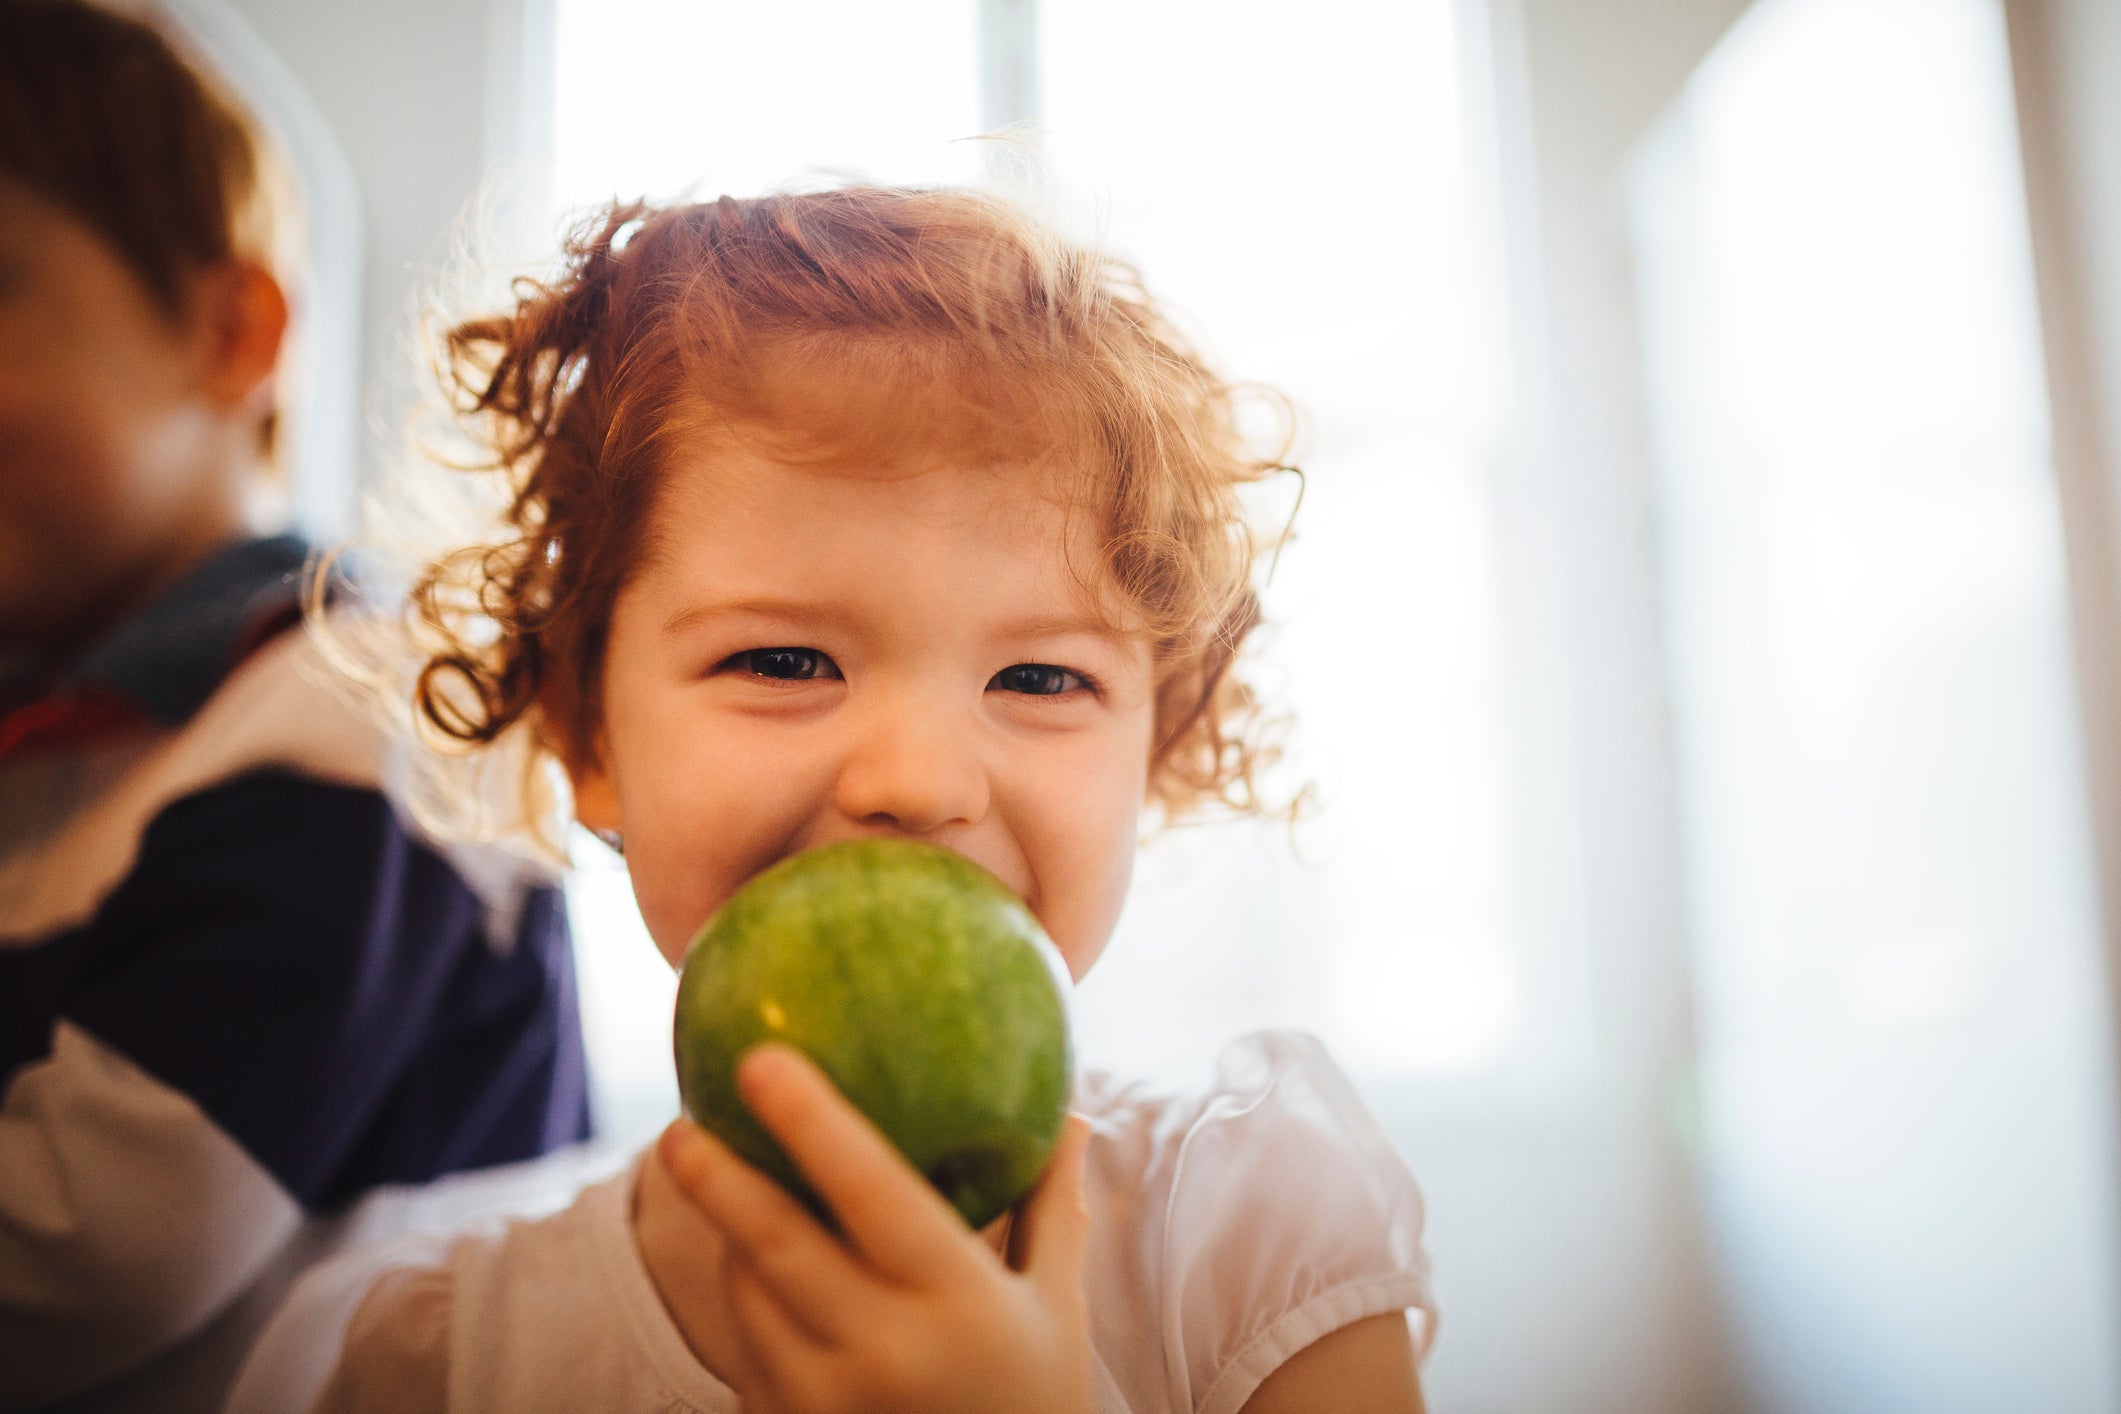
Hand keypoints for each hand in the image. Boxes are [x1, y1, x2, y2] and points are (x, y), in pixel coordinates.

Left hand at [657, 1044, 1095, 1413]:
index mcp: (959, 1303)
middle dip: (718, 1178)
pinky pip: (747, 1345)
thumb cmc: (1036, 1398)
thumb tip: (1074, 1112)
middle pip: (778, 1246)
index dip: (814, 1124)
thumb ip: (1053, 1207)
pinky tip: (750, 1258)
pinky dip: (747, 1293)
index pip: (874, 1194)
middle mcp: (886, 1353)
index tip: (762, 1061)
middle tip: (680, 1123)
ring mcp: (828, 1401)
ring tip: (718, 1174)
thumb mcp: (1057, 1305)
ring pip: (751, 1295)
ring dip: (731, 1233)